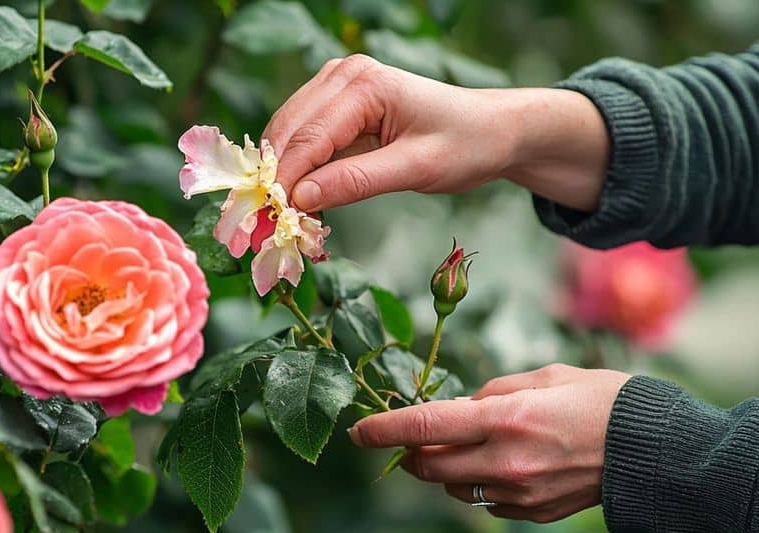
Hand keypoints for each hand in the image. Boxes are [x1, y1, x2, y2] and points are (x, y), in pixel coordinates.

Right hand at [263, 55, 609, 212]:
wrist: (492, 130)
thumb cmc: (466, 144)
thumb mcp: (417, 169)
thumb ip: (357, 181)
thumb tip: (300, 199)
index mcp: (365, 84)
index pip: (307, 138)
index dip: (283, 183)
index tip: (268, 224)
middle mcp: (344, 75)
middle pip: (287, 133)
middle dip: (274, 181)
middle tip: (266, 230)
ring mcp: (337, 85)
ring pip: (287, 135)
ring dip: (281, 177)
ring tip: (282, 221)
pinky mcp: (336, 104)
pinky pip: (303, 138)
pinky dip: (297, 170)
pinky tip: (300, 202)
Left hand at [348, 364, 630, 522]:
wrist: (654, 452)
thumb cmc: (604, 400)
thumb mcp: (545, 376)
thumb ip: (493, 390)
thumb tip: (460, 407)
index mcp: (505, 418)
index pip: (424, 426)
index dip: (384, 430)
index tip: (359, 432)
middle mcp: (504, 461)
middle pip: (428, 466)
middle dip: (410, 452)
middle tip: (412, 436)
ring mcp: (518, 494)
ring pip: (453, 488)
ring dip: (444, 468)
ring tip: (465, 445)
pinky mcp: (532, 514)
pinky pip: (486, 503)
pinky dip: (480, 483)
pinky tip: (501, 464)